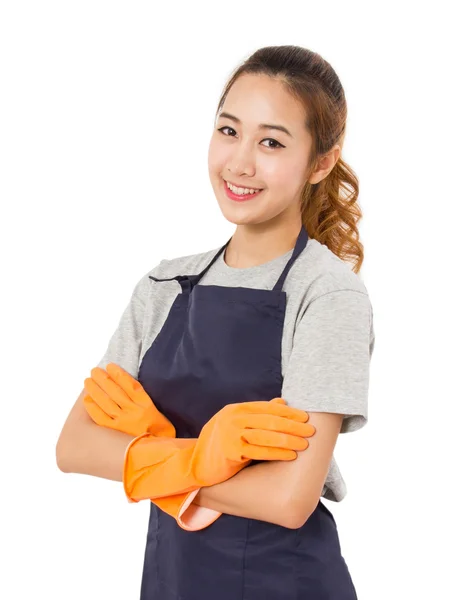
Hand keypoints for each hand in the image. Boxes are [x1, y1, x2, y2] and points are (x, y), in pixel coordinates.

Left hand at [83, 363, 175, 436]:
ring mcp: (123, 423)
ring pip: (106, 402)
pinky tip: (87, 399)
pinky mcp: (114, 433)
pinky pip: (100, 417)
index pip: (130, 385)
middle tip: (94, 371)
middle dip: (103, 379)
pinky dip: (93, 407)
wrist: (158, 456)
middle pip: (115, 391)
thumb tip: (128, 387)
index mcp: (147, 406)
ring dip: (95, 389)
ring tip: (88, 381)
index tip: (110, 366)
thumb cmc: (160, 435)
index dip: (119, 374)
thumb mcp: (159, 415)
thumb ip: (144, 402)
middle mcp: (134, 412)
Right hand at [190, 398, 315, 486]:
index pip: (267, 408)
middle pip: (270, 420)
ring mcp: (230, 434)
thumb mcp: (236, 423)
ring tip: (304, 444)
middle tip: (310, 431)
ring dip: (289, 439)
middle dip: (293, 426)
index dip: (288, 412)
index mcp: (235, 409)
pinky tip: (290, 455)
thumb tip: (282, 402)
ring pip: (266, 435)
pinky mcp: (230, 452)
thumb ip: (257, 413)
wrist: (196, 463)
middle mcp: (233, 418)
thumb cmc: (221, 443)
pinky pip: (259, 451)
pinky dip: (277, 453)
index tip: (305, 417)